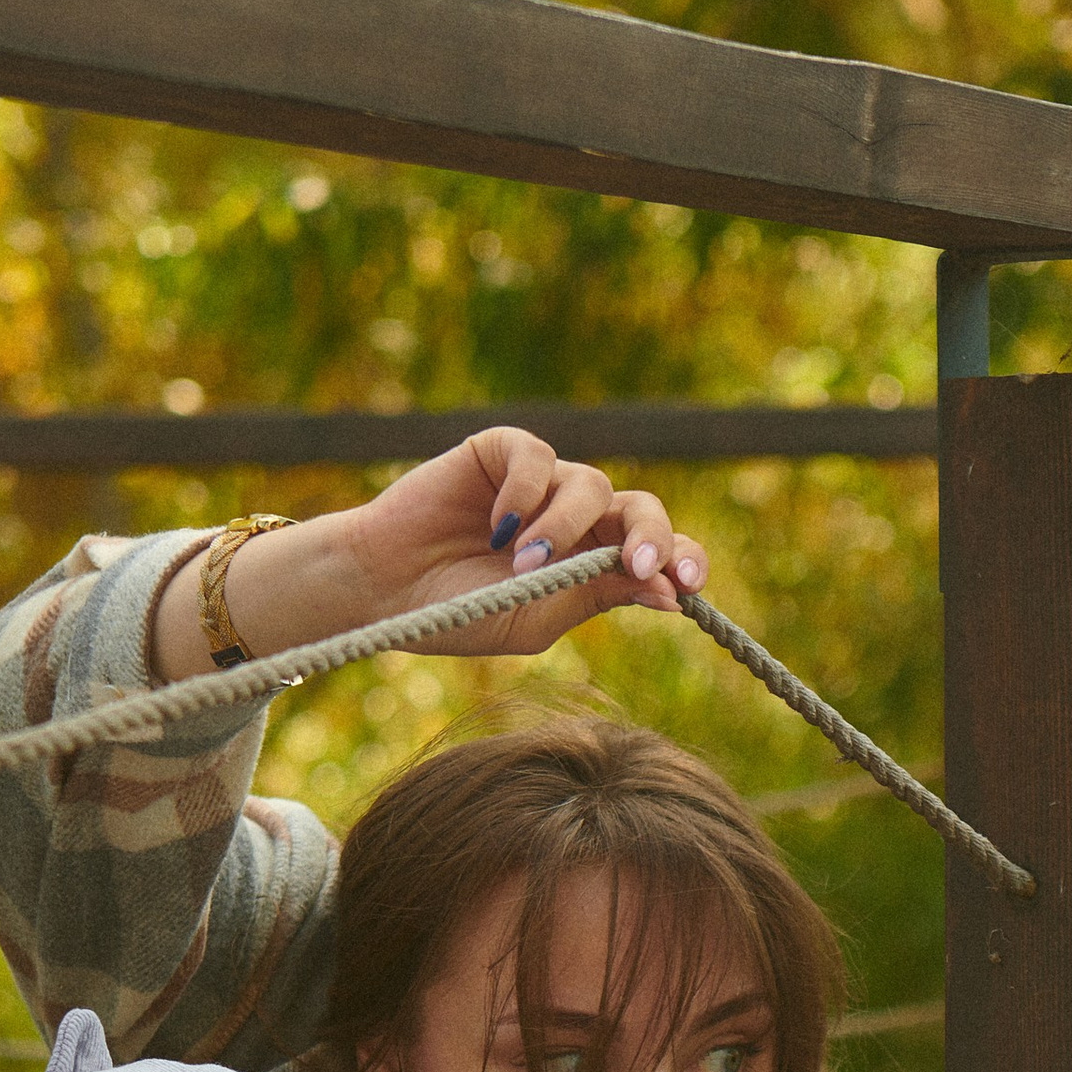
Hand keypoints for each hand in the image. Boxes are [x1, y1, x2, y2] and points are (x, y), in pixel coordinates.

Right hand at [347, 432, 709, 651]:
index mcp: (592, 563)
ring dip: (565, 528)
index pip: (658, 552)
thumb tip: (668, 592)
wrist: (385, 592)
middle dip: (650, 534)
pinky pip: (538, 458)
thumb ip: (597, 597)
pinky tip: (498, 527)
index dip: (682, 560)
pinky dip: (526, 493)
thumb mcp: (536, 618)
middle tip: (638, 564)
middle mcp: (577, 519)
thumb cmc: (457, 612)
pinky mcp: (502, 453)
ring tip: (523, 564)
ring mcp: (542, 484)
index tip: (686, 584)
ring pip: (591, 484)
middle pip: (642, 508)